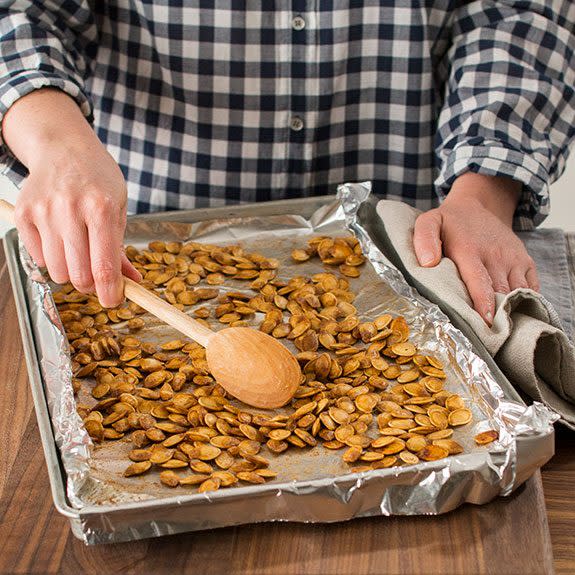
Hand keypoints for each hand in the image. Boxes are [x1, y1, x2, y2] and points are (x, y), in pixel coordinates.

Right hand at [2, 89, 140, 306]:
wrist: (64, 148)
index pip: (104, 266)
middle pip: (78, 275)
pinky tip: (60, 239)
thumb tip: (132, 283)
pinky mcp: (24, 214)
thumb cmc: (98, 181)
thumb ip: (122, 249)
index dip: (110, 293)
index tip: (113, 301)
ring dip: (71, 272)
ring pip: (57, 272)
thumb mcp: (119, 209)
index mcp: (101, 209)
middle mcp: (70, 209)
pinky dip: (52, 258)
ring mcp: (44, 211)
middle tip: (97, 275)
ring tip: (79, 253)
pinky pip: (38, 258)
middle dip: (91, 284)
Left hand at [413, 172, 538, 324]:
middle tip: (489, 340)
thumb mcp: (429, 222)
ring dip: (512, 312)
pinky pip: (531, 287)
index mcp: (470, 250)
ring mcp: (513, 259)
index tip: (484, 324)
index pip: (479, 281)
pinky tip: (515, 317)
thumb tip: (428, 263)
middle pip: (499, 292)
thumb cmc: (449, 222)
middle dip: (495, 316)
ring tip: (502, 334)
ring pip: (518, 292)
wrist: (477, 205)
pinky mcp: (525, 261)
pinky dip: (526, 303)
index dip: (483, 304)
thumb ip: (424, 240)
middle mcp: (495, 255)